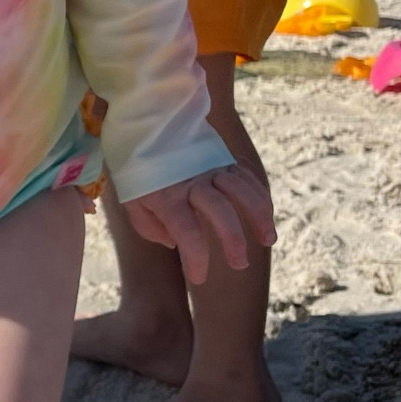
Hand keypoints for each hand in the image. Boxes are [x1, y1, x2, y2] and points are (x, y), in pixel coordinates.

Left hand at [123, 167, 274, 285]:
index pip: (187, 232)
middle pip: (221, 211)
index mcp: (167, 196)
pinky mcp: (224, 159)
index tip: (199, 277)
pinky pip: (247, 178)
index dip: (197, 259)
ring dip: (259, 216)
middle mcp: (193, 181)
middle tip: (239, 264)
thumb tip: (174, 243)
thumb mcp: (132, 200)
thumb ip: (150, 227)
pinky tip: (266, 217)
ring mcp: (211, 168)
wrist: (143, 123)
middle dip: (233, 240)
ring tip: (268, 240)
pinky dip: (260, 197)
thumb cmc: (138, 170)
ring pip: (243, 191)